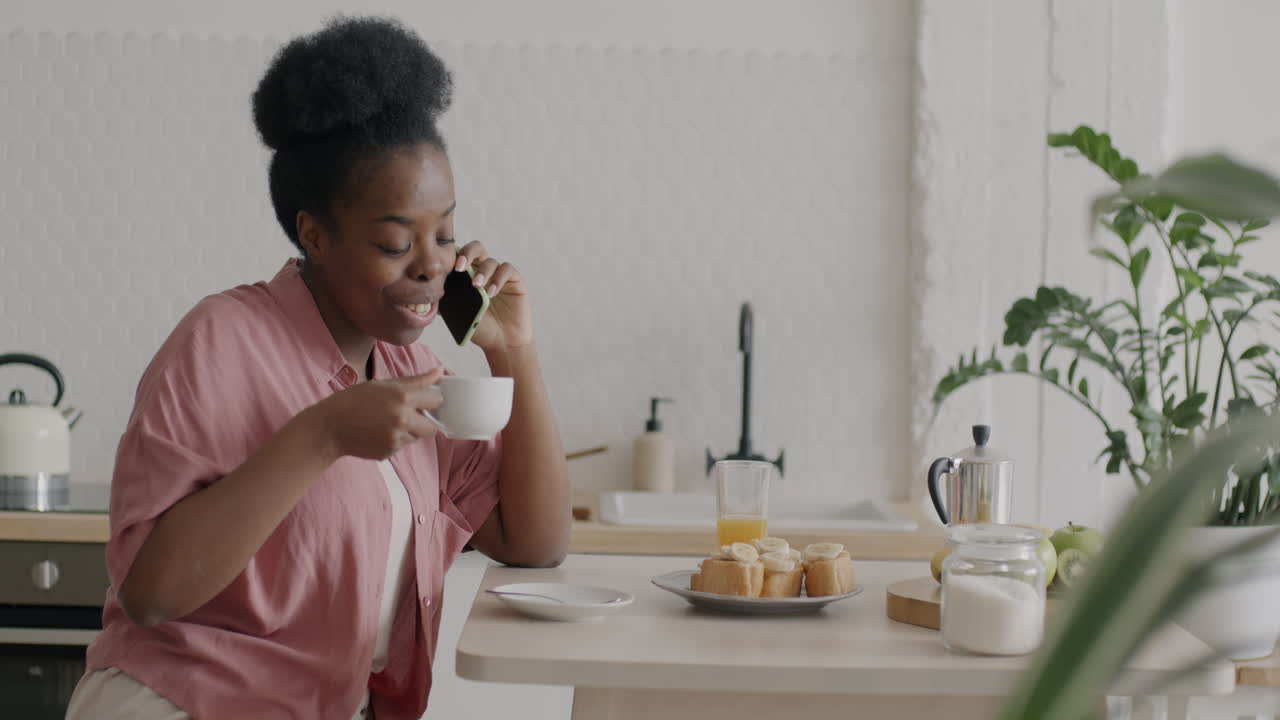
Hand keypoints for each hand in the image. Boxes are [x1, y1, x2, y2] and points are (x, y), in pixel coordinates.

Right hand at [307, 369, 443, 460]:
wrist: (329, 427)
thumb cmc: (353, 400)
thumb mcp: (382, 384)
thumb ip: (415, 380)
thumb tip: (439, 372)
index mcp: (402, 396)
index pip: (437, 399)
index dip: (432, 399)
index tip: (426, 399)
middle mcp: (402, 418)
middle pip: (433, 426)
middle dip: (425, 421)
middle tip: (409, 414)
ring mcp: (396, 438)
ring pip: (417, 437)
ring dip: (410, 430)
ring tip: (387, 422)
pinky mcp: (389, 452)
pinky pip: (402, 445)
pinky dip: (396, 439)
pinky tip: (379, 432)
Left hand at [454, 241, 532, 350]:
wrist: (502, 342)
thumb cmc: (480, 328)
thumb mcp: (458, 314)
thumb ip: (446, 300)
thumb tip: (430, 290)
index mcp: (468, 275)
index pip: (460, 256)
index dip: (452, 255)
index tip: (445, 266)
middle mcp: (484, 270)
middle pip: (476, 248)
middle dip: (467, 253)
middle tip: (460, 267)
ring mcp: (499, 274)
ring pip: (490, 261)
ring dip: (482, 272)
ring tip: (476, 286)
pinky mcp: (515, 280)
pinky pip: (507, 270)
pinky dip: (498, 278)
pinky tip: (491, 292)